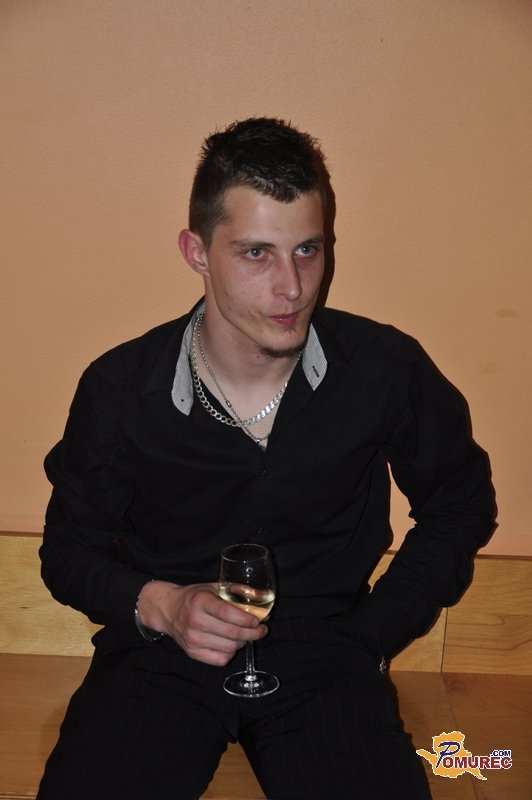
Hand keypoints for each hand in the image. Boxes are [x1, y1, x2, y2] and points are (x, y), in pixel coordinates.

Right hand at [136, 580, 267, 665]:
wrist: (168, 609)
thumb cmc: (194, 597)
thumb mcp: (213, 587)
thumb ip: (237, 590)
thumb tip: (261, 598)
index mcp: (201, 602)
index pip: (228, 614)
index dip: (247, 619)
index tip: (258, 620)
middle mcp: (195, 621)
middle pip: (232, 633)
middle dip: (253, 633)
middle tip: (262, 630)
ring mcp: (192, 639)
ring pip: (229, 648)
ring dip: (243, 643)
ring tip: (246, 636)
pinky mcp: (192, 652)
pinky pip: (220, 659)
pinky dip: (231, 653)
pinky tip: (232, 644)